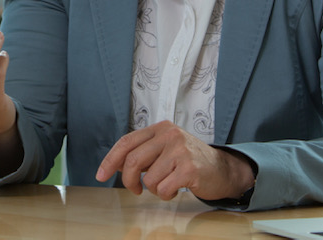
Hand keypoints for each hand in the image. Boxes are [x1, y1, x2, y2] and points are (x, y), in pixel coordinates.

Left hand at [96, 120, 255, 201]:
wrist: (222, 169)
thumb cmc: (190, 160)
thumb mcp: (165, 149)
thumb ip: (143, 153)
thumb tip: (116, 163)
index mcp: (161, 128)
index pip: (127, 141)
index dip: (110, 159)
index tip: (101, 174)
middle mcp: (170, 135)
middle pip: (133, 160)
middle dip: (129, 180)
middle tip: (135, 190)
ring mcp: (180, 150)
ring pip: (149, 179)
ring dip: (155, 189)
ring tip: (167, 185)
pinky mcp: (189, 168)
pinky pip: (164, 188)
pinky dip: (166, 194)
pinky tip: (176, 188)